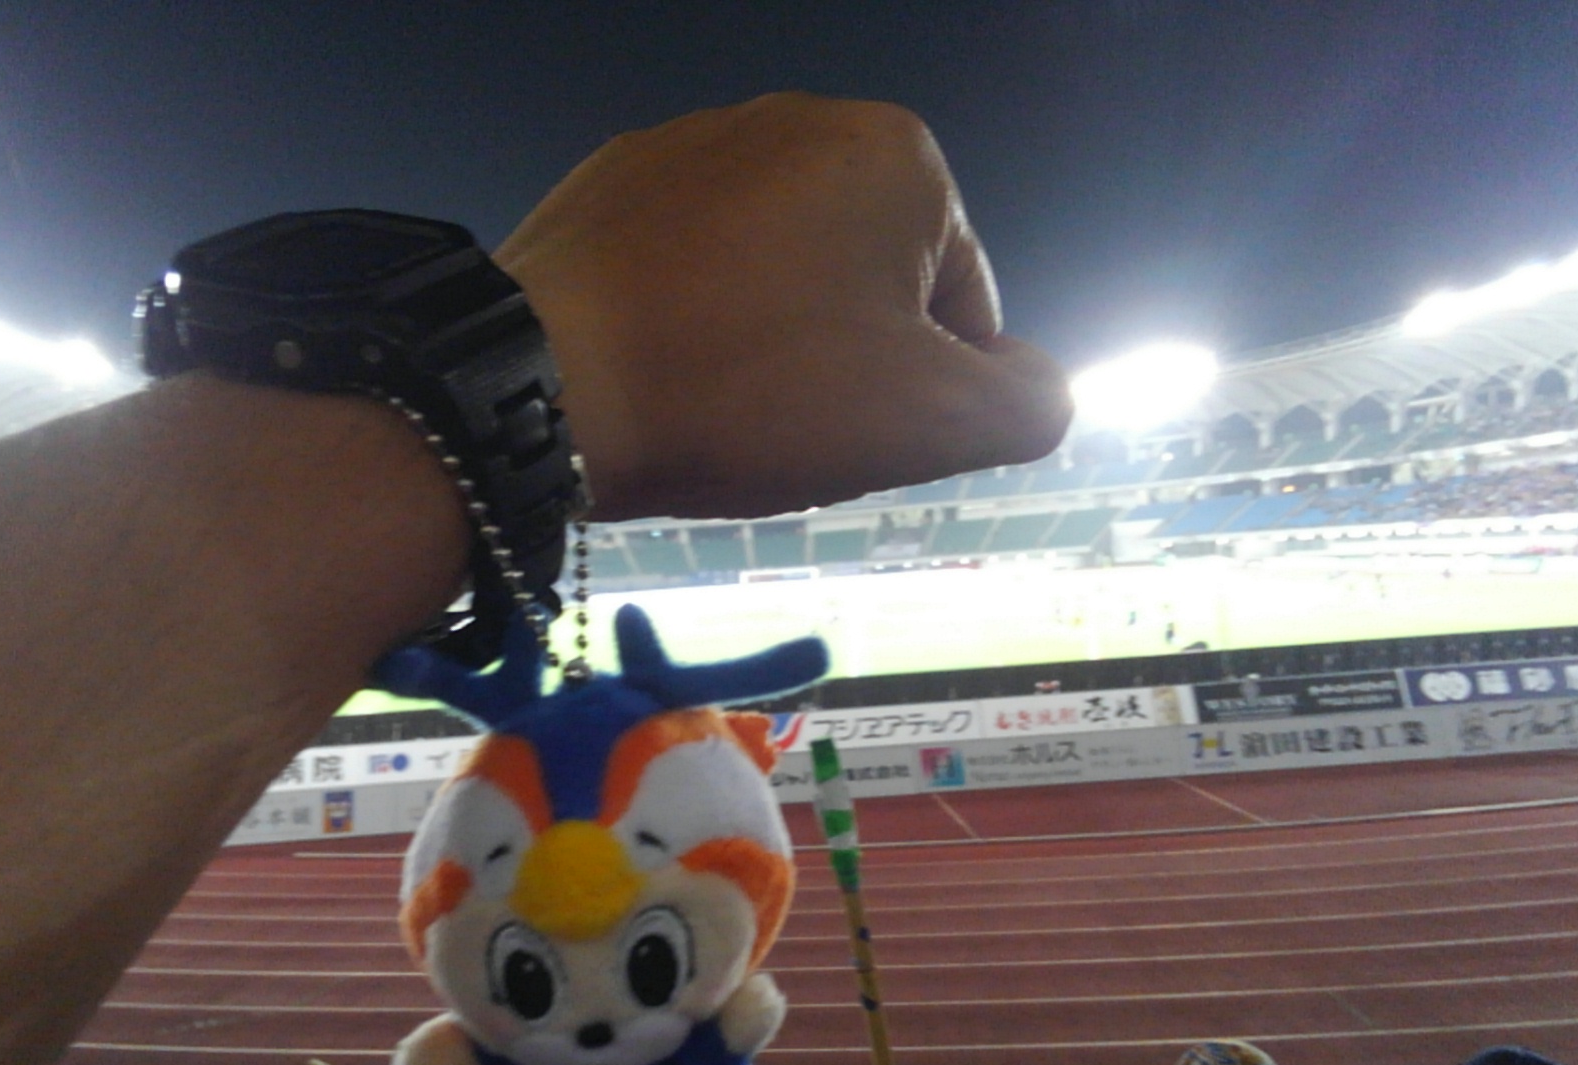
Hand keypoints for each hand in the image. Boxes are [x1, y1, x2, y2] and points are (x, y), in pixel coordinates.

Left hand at [496, 93, 1070, 520]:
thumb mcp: (935, 424)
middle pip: (871, 280)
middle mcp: (800, 117)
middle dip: (851, 361)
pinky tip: (667, 369)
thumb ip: (1028, 404)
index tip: (858, 434)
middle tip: (789, 426)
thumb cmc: (758, 394)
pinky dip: (699, 317)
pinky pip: (696, 263)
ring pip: (782, 273)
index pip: (964, 305)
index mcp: (898, 155)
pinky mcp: (611, 179)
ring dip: (775, 342)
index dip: (929, 394)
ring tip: (723, 403)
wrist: (547, 385)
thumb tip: (1030, 383)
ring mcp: (695, 138)